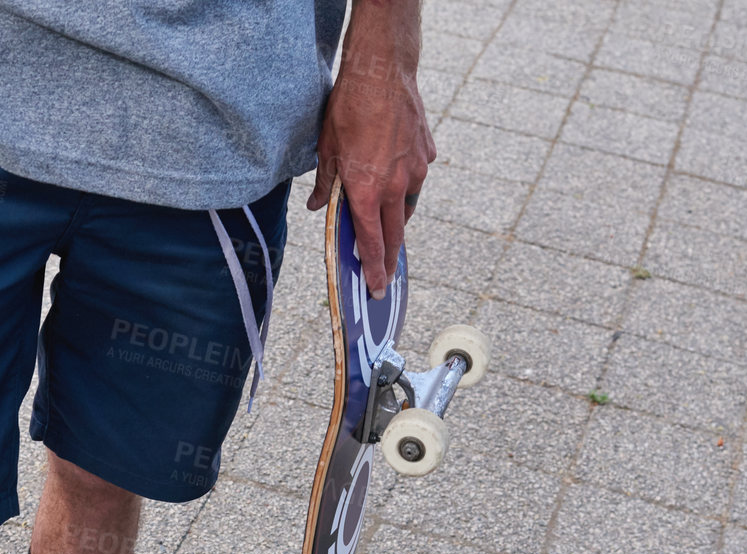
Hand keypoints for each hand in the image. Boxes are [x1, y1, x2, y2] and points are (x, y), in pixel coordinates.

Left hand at [307, 3, 435, 297]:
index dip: (373, 270)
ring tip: (385, 225)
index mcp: (366, 191)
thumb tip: (319, 208)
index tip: (376, 289)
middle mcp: (395, 187)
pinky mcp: (427, 154)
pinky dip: (405, 186)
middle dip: (388, 259)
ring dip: (395, 221)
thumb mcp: (326, 151)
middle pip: (394, 235)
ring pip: (407, 208)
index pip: (371, 243)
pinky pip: (416, 180)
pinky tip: (394, 178)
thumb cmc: (349, 109)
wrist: (382, 72)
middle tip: (385, 277)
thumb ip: (325, 186)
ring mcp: (415, 171)